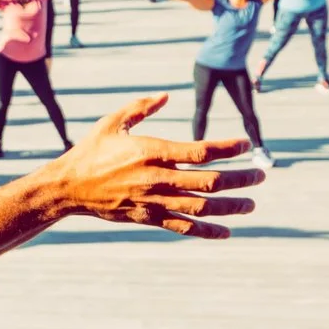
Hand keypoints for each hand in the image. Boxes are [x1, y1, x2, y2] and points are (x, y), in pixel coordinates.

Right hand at [36, 95, 258, 238]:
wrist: (68, 187)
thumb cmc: (90, 151)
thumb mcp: (112, 122)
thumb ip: (141, 108)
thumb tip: (166, 96)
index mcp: (152, 151)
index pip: (200, 151)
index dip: (228, 148)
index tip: (246, 145)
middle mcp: (157, 177)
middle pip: (210, 181)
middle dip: (240, 179)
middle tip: (260, 176)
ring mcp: (154, 200)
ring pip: (202, 207)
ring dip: (230, 206)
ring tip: (250, 205)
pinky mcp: (147, 217)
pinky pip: (182, 227)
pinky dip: (206, 231)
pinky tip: (225, 232)